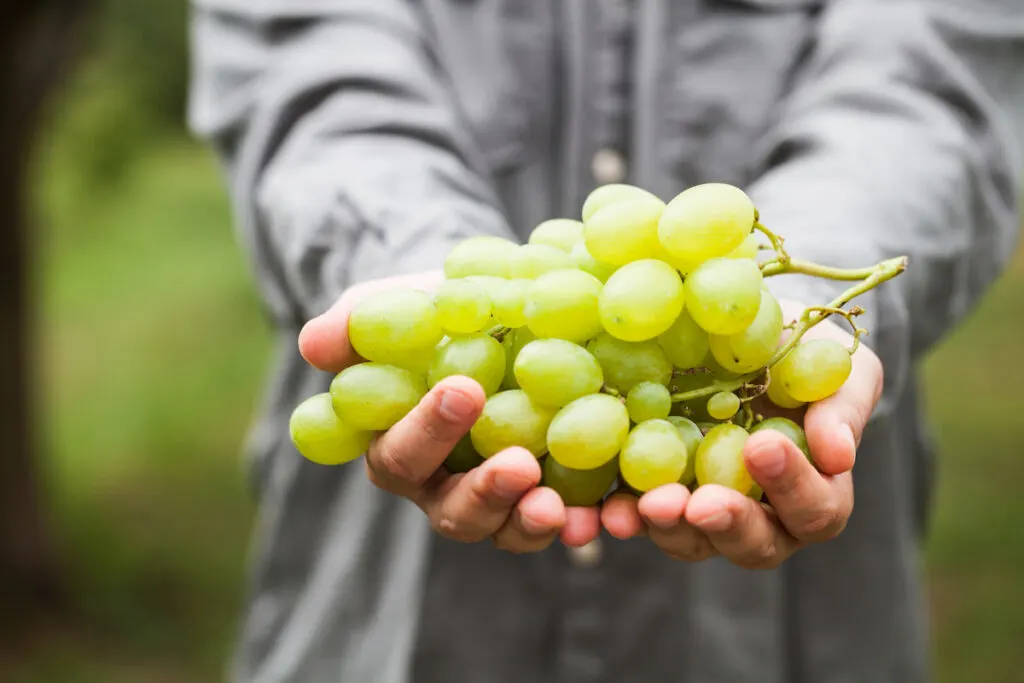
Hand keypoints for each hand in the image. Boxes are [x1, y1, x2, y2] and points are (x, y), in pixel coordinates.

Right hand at [297, 271, 601, 552]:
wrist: (496, 314)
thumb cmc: (433, 314)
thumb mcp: (396, 305)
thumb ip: (358, 325)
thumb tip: (313, 345)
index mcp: (400, 448)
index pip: (400, 455)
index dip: (427, 431)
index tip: (464, 390)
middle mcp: (446, 485)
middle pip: (454, 512)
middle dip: (484, 494)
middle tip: (518, 466)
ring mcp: (502, 496)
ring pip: (507, 529)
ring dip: (530, 522)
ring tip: (560, 506)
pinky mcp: (554, 490)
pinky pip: (566, 521)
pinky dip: (585, 523)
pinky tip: (613, 513)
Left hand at [602, 299, 882, 568]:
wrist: (740, 340)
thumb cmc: (801, 355)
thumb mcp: (836, 365)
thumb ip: (843, 405)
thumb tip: (837, 454)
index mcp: (813, 492)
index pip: (813, 508)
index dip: (791, 485)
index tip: (760, 445)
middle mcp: (761, 517)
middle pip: (753, 544)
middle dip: (725, 524)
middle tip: (699, 505)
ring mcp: (703, 513)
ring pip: (691, 541)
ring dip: (667, 528)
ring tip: (644, 508)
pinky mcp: (652, 496)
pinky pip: (636, 517)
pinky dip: (617, 516)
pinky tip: (599, 510)